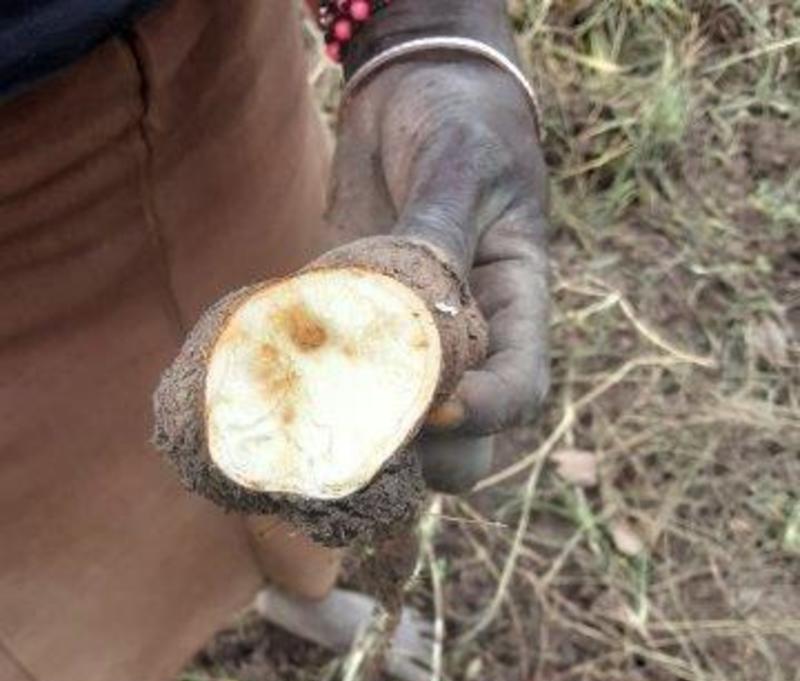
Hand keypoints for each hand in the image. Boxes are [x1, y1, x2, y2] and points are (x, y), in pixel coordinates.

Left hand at [326, 54, 548, 492]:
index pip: (519, 390)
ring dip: (362, 446)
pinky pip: (345, 394)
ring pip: (402, 438)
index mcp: (516, 307)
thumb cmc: (457, 120)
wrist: (415, 92)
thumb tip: (415, 301)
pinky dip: (314, 405)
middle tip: (364, 437)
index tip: (436, 407)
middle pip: (463, 445)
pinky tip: (274, 393)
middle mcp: (471, 344)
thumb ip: (439, 233)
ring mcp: (414, 348)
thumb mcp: (458, 166)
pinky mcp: (360, 338)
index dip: (484, 416)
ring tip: (311, 428)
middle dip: (421, 458)